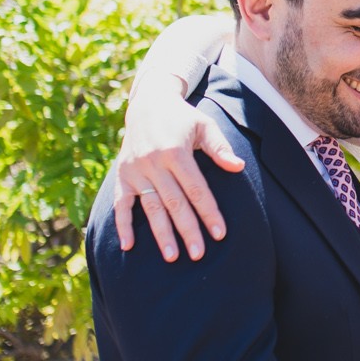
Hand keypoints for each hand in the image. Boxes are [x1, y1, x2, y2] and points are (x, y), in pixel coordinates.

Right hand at [114, 79, 244, 261]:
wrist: (146, 104)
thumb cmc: (182, 118)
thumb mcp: (204, 125)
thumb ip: (220, 147)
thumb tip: (238, 167)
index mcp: (176, 152)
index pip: (196, 189)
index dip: (208, 212)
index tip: (220, 234)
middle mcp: (153, 163)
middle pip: (174, 203)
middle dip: (187, 230)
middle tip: (199, 254)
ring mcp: (135, 171)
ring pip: (150, 207)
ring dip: (160, 233)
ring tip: (172, 256)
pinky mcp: (121, 176)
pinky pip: (121, 204)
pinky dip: (122, 225)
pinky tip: (128, 247)